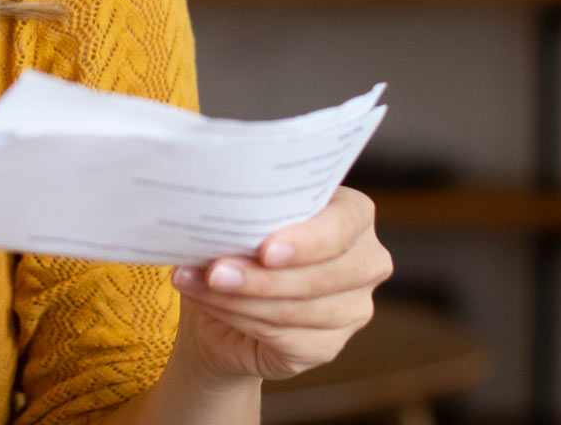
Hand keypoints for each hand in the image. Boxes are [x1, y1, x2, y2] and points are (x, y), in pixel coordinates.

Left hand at [168, 186, 391, 382]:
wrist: (224, 303)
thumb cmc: (240, 244)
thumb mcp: (245, 219)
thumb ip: (248, 213)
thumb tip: (214, 215)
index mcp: (354, 215)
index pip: (345, 223)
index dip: (308, 241)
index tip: (266, 250)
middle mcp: (366, 262)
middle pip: (320, 275)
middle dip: (261, 276)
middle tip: (214, 271)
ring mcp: (353, 309)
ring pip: (297, 309)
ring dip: (239, 297)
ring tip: (194, 282)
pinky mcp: (328, 347)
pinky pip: (284, 337)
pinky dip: (237, 317)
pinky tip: (206, 301)